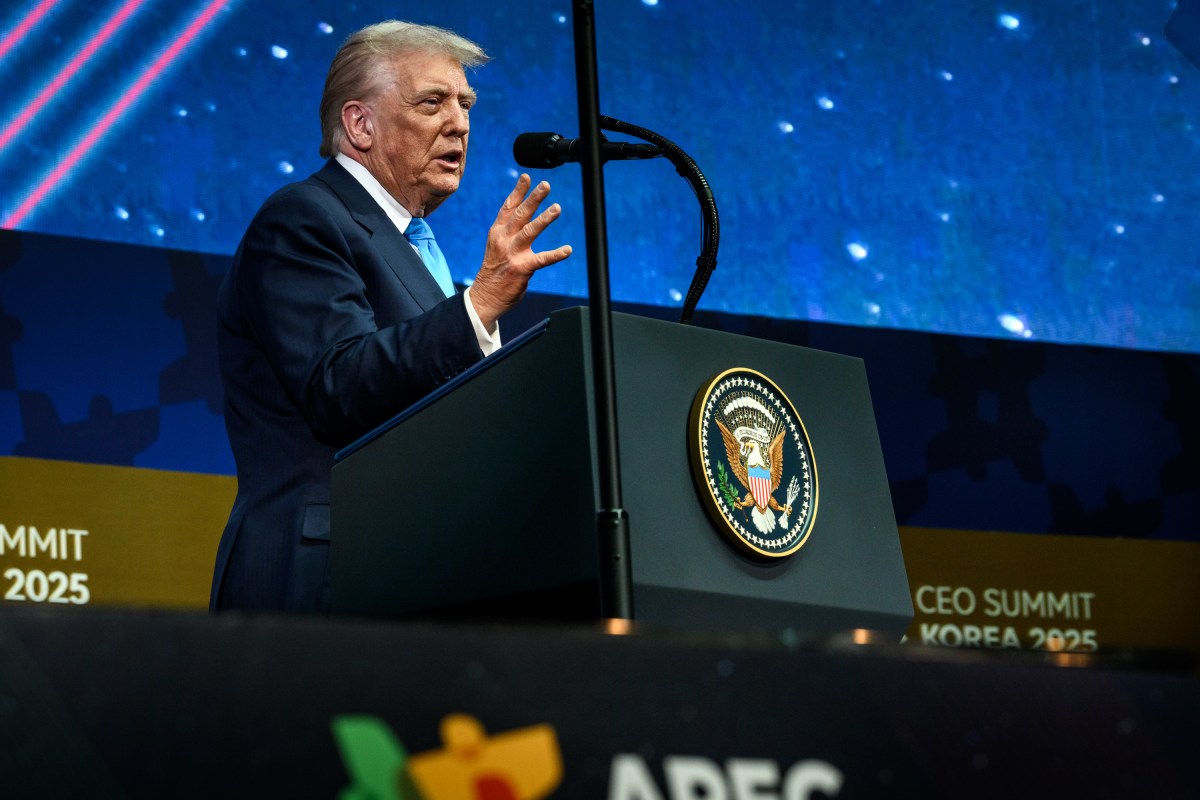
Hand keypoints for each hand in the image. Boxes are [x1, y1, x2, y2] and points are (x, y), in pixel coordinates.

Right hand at [469, 174, 571, 328]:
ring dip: (544, 218)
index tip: (527, 177)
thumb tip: (525, 215)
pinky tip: (567, 249)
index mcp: (497, 232)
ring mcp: (513, 254)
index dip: (518, 191)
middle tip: (546, 185)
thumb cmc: (494, 271)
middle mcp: (504, 240)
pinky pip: (542, 259)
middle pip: (520, 214)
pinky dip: (556, 254)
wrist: (485, 296)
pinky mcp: (522, 268)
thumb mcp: (497, 246)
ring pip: (530, 231)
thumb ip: (509, 231)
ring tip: (557, 208)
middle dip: (533, 198)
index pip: (508, 207)